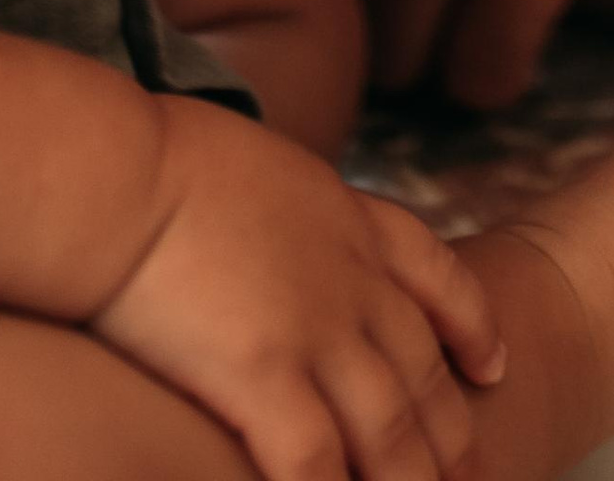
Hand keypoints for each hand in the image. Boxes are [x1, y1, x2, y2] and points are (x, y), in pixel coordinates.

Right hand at [96, 89, 502, 480]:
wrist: (120, 173)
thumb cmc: (154, 164)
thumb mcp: (255, 168)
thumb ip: (284, 214)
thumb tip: (268, 238)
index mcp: (346, 218)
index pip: (435, 273)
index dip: (472, 324)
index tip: (493, 364)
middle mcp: (349, 279)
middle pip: (423, 372)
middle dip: (453, 436)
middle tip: (478, 479)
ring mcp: (314, 330)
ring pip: (390, 431)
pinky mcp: (264, 377)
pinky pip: (319, 464)